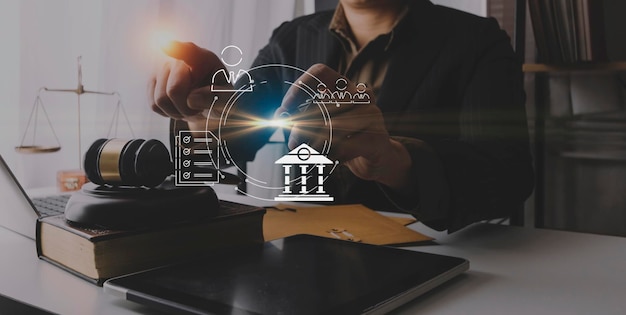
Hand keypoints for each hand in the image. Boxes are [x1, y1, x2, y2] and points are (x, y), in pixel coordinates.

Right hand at [148, 41, 231, 130]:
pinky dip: (168, 113)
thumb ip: (215, 98)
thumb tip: (190, 99)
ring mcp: (162, 68)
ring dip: (177, 112)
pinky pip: (154, 105)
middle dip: (186, 108)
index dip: (177, 49)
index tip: (166, 46)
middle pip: (174, 90)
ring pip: (161, 100)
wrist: (207, 102)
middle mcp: (179, 59)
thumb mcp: (227, 99)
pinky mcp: (151, 81)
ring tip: (190, 109)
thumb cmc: (219, 98)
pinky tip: (178, 108)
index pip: (189, 52)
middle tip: (198, 111)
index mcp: (204, 59)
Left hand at [275, 64, 411, 189]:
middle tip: (292, 143)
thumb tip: (279, 116)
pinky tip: (333, 159)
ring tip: (308, 154)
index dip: (300, 86)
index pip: (320, 72)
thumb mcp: (323, 125)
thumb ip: (302, 118)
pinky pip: (346, 147)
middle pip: (322, 104)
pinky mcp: (377, 138)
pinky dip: (333, 156)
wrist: (379, 158)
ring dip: (314, 144)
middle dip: (300, 126)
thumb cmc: (347, 138)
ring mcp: (372, 114)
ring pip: (333, 126)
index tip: (285, 106)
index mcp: (345, 86)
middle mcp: (360, 95)